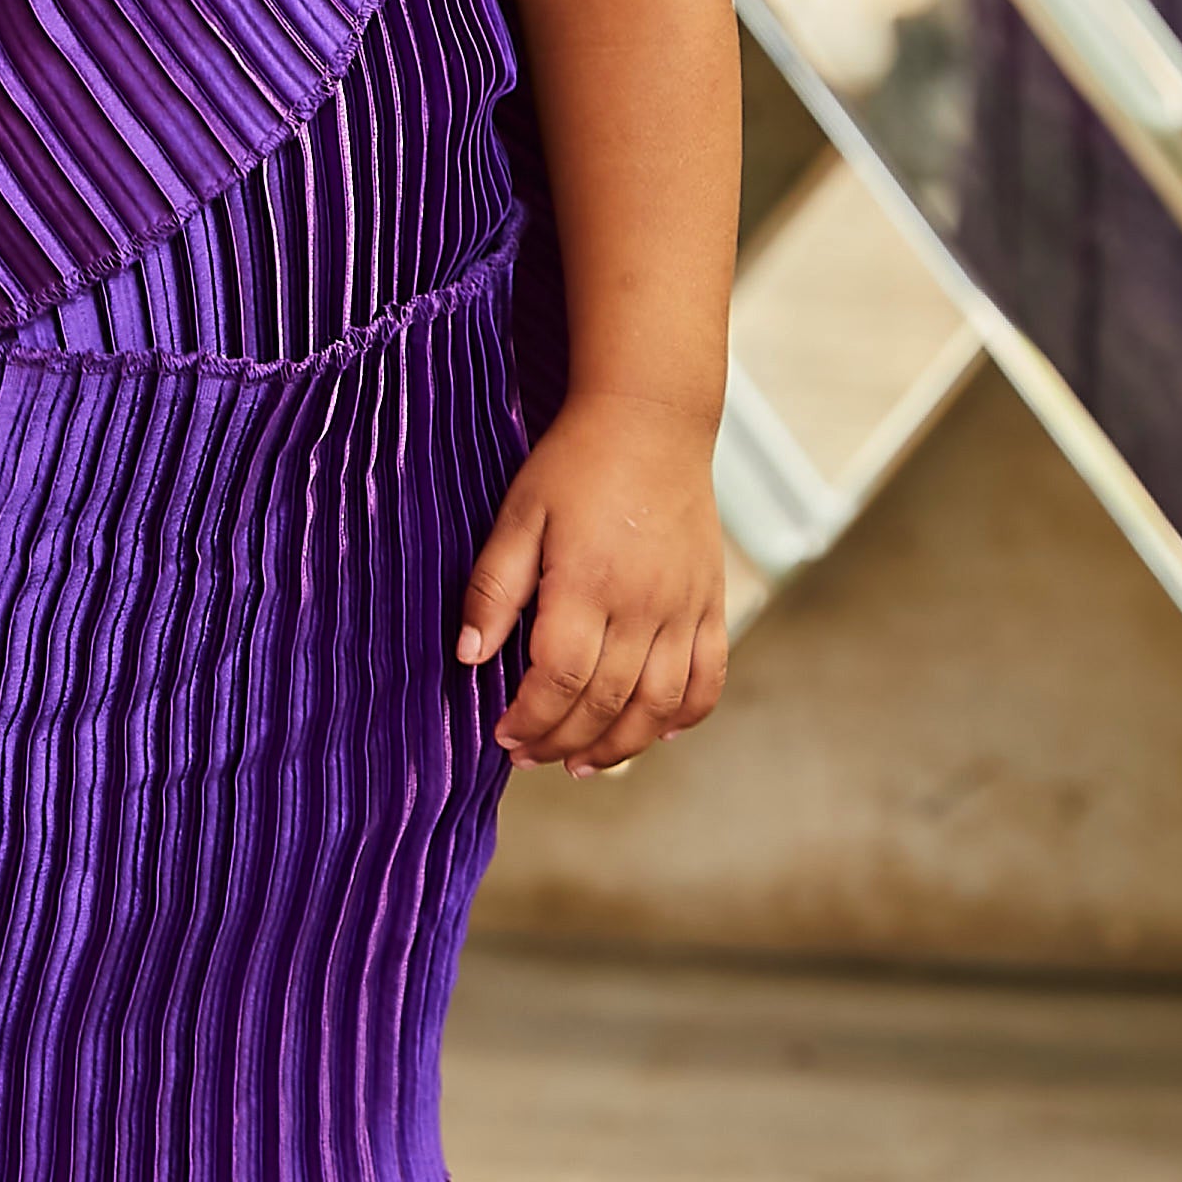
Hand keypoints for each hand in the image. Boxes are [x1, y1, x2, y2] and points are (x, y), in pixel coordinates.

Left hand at [457, 392, 727, 773]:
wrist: (651, 419)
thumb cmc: (575, 464)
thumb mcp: (518, 515)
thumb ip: (493, 588)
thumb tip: (470, 656)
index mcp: (588, 583)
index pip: (561, 679)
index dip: (530, 718)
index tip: (502, 734)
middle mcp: (644, 604)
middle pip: (607, 702)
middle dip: (561, 741)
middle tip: (528, 755)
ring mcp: (685, 607)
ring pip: (660, 704)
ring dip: (620, 745)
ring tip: (581, 763)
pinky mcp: (711, 602)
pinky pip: (708, 678)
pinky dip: (684, 716)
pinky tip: (653, 733)